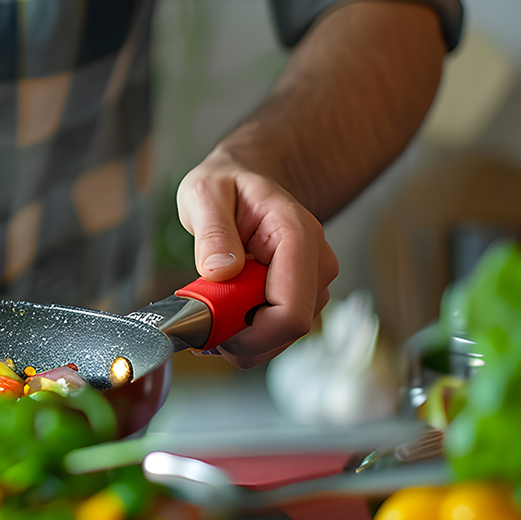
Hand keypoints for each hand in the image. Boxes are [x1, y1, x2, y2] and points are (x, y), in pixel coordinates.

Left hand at [177, 153, 337, 367]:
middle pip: (288, 331)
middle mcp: (316, 263)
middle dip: (241, 335)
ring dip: (241, 334)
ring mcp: (313, 283)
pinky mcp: (302, 297)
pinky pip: (276, 333)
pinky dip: (246, 332)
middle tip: (203, 314)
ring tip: (212, 302)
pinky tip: (225, 308)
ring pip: (281, 338)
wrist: (243, 182)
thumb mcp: (205, 194)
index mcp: (297, 236)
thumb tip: (221, 271)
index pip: (291, 312)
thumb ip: (213, 231)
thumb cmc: (226, 185)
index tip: (212, 325)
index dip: (251, 334)